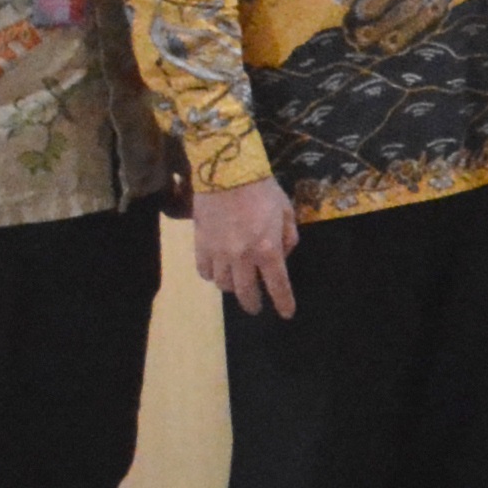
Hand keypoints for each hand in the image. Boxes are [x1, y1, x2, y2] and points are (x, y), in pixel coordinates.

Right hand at [193, 175, 300, 315]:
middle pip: (246, 292)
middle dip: (252, 303)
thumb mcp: (286, 211)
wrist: (227, 173)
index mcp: (268, 249)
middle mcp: (242, 257)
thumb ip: (288, 237)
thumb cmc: (262, 190)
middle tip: (256, 307)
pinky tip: (217, 272)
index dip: (283, 302)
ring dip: (232, 289)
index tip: (286, 314)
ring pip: (223, 284)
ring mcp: (219, 253)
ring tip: (237, 286)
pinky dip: (211, 276)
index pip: (277, 285)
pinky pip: (204, 271)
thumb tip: (282, 256)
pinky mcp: (200, 245)